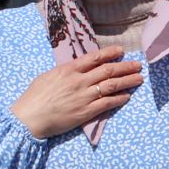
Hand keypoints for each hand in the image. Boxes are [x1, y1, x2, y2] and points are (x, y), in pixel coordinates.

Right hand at [10, 46, 143, 139]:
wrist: (29, 117)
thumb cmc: (34, 97)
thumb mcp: (48, 76)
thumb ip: (65, 71)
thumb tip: (77, 68)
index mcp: (69, 69)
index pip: (95, 57)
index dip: (110, 53)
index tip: (121, 51)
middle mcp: (79, 81)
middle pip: (108, 70)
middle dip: (125, 67)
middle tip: (138, 65)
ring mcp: (84, 96)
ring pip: (111, 85)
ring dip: (127, 81)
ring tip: (138, 78)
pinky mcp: (86, 112)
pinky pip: (107, 103)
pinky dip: (119, 99)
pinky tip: (127, 96)